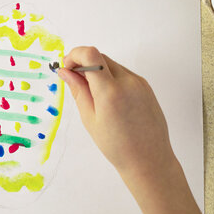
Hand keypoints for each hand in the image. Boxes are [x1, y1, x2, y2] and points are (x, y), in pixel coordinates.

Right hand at [58, 46, 176, 174]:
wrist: (148, 159)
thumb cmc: (117, 146)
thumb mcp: (90, 119)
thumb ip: (78, 90)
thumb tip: (65, 72)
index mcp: (110, 92)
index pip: (90, 54)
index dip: (74, 55)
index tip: (66, 67)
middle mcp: (127, 82)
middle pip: (100, 57)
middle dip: (83, 63)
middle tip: (74, 81)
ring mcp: (139, 83)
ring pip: (111, 64)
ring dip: (97, 71)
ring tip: (92, 95)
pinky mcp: (145, 86)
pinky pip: (123, 73)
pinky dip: (110, 78)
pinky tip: (107, 98)